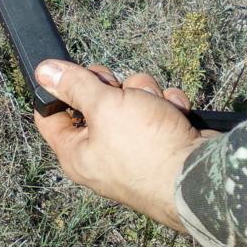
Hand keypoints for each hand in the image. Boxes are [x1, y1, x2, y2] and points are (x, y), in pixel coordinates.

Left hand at [34, 59, 218, 230]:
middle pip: (93, 101)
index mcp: (76, 152)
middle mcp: (101, 153)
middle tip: (119, 91)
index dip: (56, 90)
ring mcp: (132, 149)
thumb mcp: (103, 106)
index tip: (67, 73)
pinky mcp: (161, 143)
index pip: (49, 116)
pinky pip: (156, 110)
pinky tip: (175, 114)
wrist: (203, 175)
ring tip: (155, 107)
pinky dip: (167, 107)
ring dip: (144, 95)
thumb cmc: (146, 148)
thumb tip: (43, 71)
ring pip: (129, 100)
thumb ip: (73, 85)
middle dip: (112, 87)